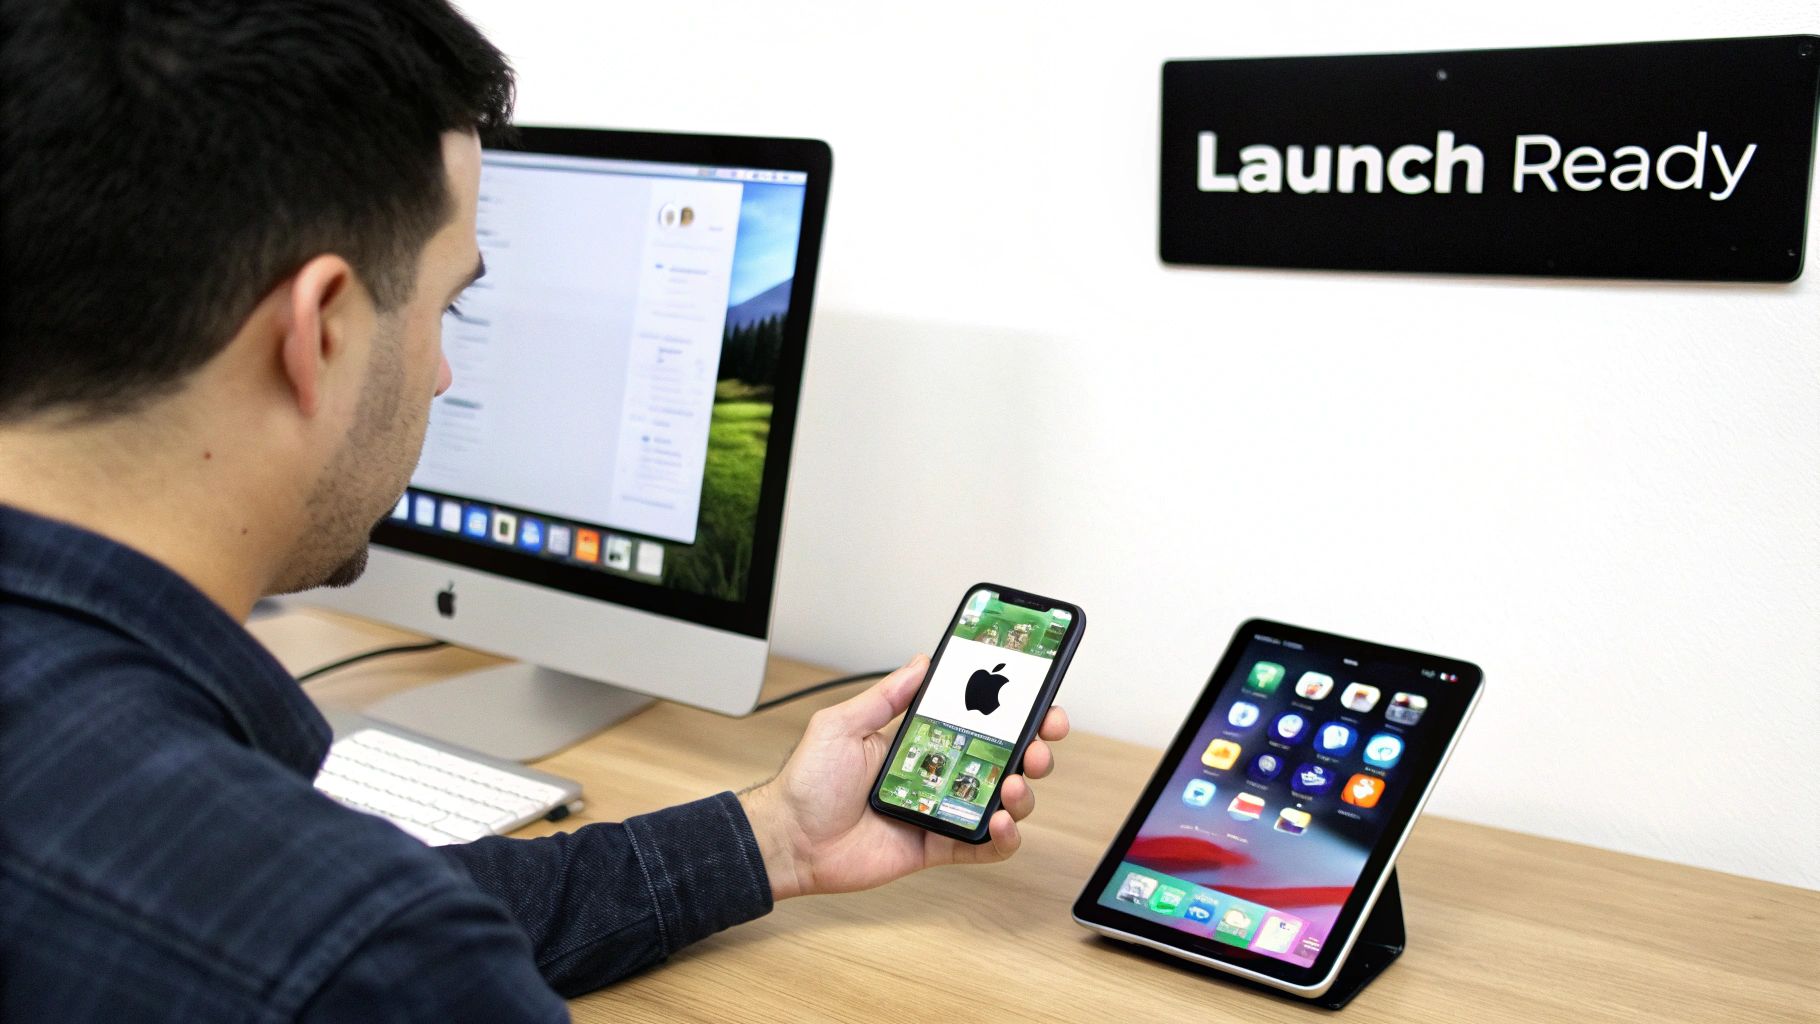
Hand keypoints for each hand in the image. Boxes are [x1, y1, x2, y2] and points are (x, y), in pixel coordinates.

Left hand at [738, 655, 1070, 899]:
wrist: (789, 840)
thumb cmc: (807, 784)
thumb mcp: (841, 724)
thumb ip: (885, 696)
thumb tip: (921, 662)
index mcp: (921, 738)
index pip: (979, 718)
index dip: (1013, 708)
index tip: (1037, 696)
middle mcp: (939, 772)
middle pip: (1004, 757)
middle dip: (1034, 746)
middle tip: (1040, 741)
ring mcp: (942, 811)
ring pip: (1003, 801)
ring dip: (1023, 791)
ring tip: (1016, 783)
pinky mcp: (939, 847)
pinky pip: (983, 846)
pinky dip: (1003, 837)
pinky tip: (1000, 822)